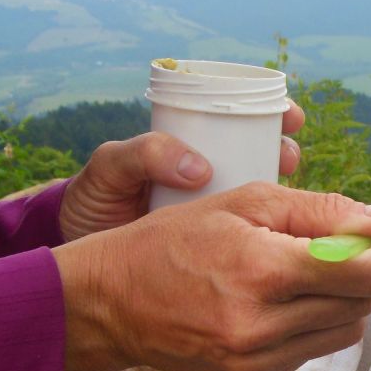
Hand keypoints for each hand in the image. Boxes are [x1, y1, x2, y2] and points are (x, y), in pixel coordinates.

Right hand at [52, 181, 370, 370]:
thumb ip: (324, 209)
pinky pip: (318, 347)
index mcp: (263, 271)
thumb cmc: (175, 238)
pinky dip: (319, 319)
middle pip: (364, 302)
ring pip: (347, 328)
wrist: (111, 302)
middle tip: (351, 243)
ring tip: (314, 269)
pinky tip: (288, 298)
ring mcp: (260, 359)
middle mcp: (264, 325)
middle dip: (369, 268)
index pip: (367, 274)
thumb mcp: (246, 202)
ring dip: (347, 297)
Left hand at [57, 101, 305, 241]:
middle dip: (285, 150)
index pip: (239, 119)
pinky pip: (250, 236)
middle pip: (261, 156)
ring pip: (263, 197)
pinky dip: (270, 235)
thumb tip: (201, 169)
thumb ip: (144, 155)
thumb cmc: (95, 200)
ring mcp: (215, 212)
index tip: (289, 115)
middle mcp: (210, 176)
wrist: (81, 258)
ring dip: (285, 193)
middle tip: (288, 156)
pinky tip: (284, 236)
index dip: (272, 112)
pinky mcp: (217, 246)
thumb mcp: (110, 169)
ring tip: (286, 192)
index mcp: (188, 147)